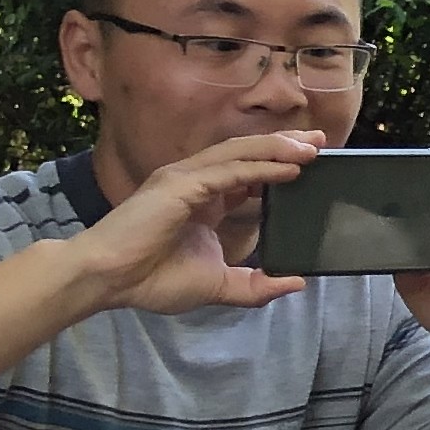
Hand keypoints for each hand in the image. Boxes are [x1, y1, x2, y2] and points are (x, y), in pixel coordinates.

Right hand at [66, 131, 322, 316]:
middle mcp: (196, 182)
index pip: (248, 173)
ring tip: (312, 149)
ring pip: (240, 154)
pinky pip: (229, 171)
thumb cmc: (151, 280)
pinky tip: (287, 168)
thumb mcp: (218, 286)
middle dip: (286, 146)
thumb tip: (296, 283)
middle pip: (248, 154)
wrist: (108, 280)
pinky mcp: (180, 185)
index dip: (278, 165)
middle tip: (322, 144)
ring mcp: (186, 179)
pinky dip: (260, 167)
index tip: (311, 165)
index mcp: (204, 201)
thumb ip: (255, 285)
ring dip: (278, 149)